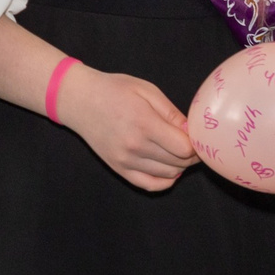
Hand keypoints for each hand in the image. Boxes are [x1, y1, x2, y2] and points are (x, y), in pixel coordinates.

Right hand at [54, 65, 195, 191]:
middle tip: (187, 142)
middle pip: (179, 163)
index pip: (184, 148)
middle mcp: (135, 146)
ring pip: (168, 175)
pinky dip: (165, 181)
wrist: (78, 99)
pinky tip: (166, 168)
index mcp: (144, 123)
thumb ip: (171, 112)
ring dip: (179, 166)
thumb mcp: (146, 89)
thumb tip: (191, 132)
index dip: (196, 144)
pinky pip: (150, 185)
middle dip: (190, 155)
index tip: (194, 135)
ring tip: (175, 151)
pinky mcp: (118, 168)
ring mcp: (125, 160)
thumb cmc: (113, 89)